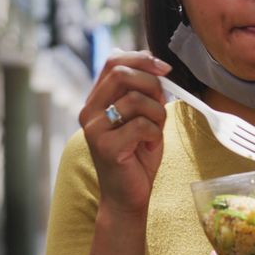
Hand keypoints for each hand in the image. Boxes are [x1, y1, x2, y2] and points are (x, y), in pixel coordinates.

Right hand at [78, 51, 170, 214]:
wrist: (127, 196)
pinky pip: (142, 125)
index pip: (113, 61)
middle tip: (161, 106)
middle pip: (123, 74)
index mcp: (97, 100)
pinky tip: (149, 147)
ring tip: (154, 132)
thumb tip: (159, 67)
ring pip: (136, 100)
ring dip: (157, 114)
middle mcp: (89, 111)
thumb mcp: (143, 116)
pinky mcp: (106, 147)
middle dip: (152, 85)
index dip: (142, 59)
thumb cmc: (137, 156)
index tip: (165, 69)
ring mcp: (94, 129)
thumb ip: (145, 92)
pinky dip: (156, 135)